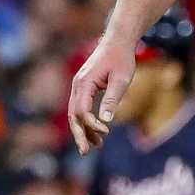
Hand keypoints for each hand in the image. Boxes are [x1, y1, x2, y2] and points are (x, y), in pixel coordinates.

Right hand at [67, 37, 134, 152]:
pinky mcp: (84, 88)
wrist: (117, 41)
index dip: (91, 124)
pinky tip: (97, 133)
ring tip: (95, 147)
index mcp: (84, 82)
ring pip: (75, 114)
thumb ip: (112, 99)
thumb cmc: (121, 58)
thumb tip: (105, 120)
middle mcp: (77, 85)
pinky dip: (87, 122)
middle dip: (79, 135)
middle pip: (73, 115)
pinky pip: (81, 108)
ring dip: (84, 130)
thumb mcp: (121, 79)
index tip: (106, 132)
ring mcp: (79, 86)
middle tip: (86, 152)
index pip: (82, 110)